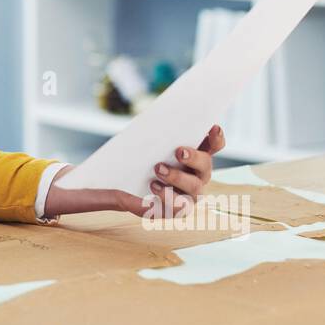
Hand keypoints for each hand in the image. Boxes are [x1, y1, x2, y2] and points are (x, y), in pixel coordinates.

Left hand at [43, 125, 226, 218]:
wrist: (107, 182)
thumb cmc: (131, 156)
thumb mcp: (140, 141)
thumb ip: (152, 131)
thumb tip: (161, 114)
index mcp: (193, 154)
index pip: (214, 144)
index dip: (217, 137)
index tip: (212, 127)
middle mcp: (196, 175)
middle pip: (207, 166)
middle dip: (195, 157)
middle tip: (179, 151)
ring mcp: (188, 195)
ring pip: (195, 188)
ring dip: (178, 178)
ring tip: (157, 170)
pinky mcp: (172, 210)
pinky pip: (178, 208)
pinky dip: (168, 198)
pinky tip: (153, 188)